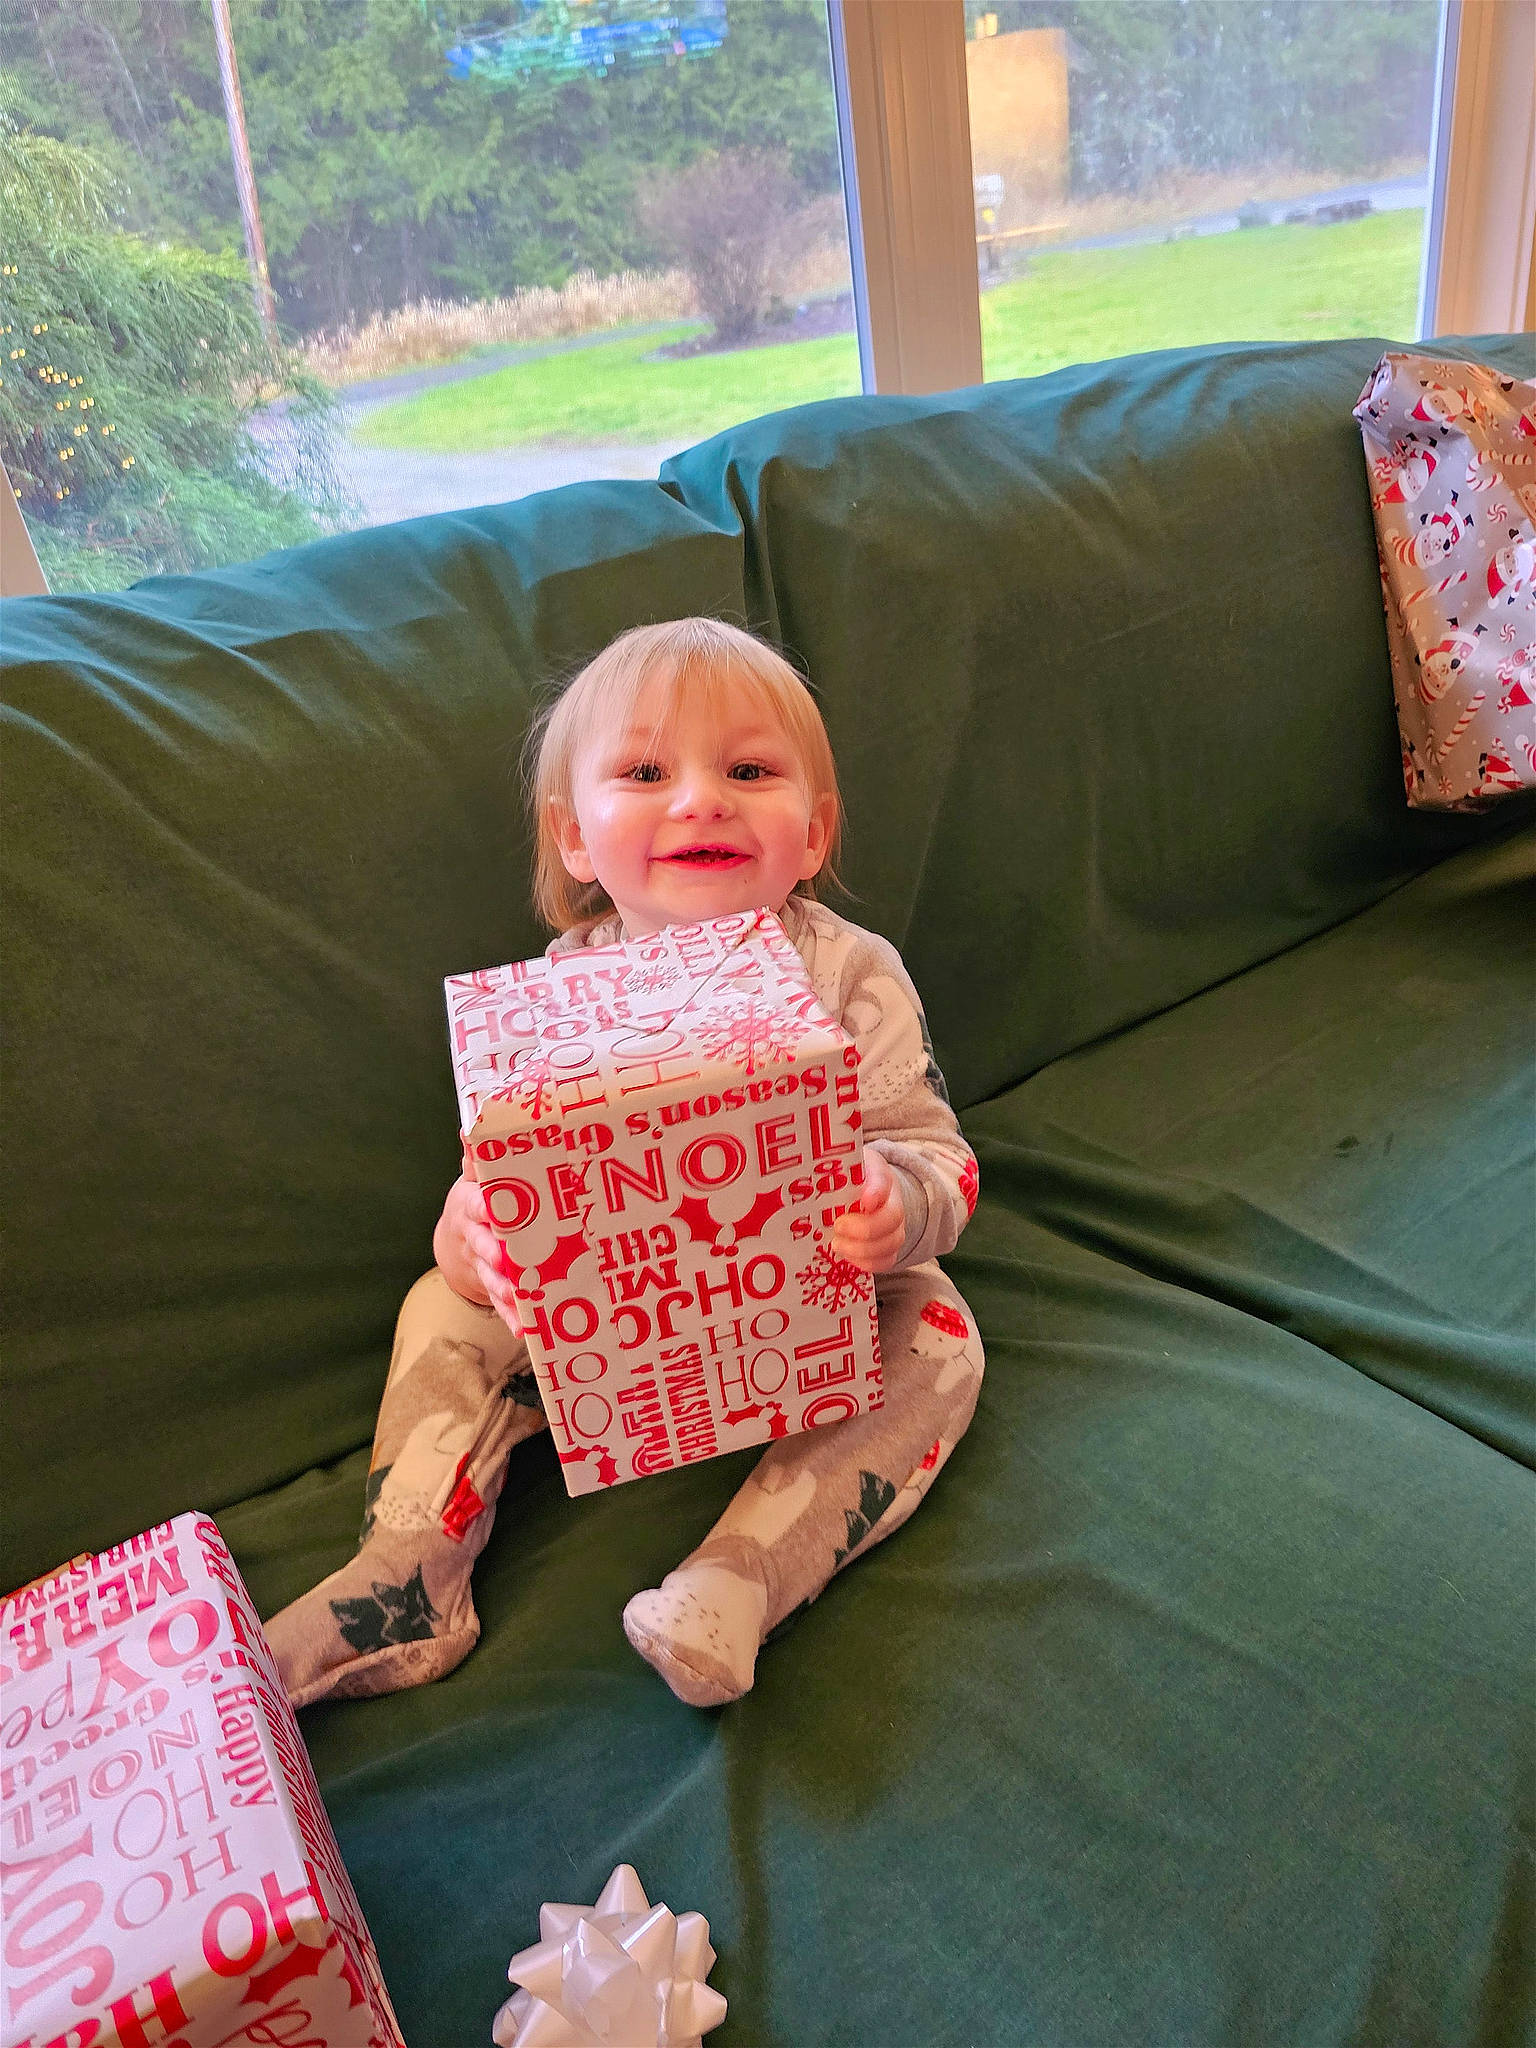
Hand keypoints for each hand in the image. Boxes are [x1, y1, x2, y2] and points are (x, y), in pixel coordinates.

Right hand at [433, 1174, 520, 1327]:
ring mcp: (480, 1264)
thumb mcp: (471, 1180)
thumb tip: (469, 1127)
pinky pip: (499, 1302)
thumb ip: (476, 1159)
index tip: (491, 1207)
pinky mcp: (489, 1285)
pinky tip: (521, 1327)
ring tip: (515, 1298)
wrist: (453, 1242)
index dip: (482, 1207)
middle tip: (503, 1258)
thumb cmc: (474, 1203)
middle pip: (481, 1246)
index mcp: (470, 1209)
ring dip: (501, 1289)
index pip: (475, 1207)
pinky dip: (509, 1315)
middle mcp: (473, 1239)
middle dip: (491, 1252)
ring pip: (490, 1277)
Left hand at [829, 1146, 907, 1275]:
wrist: (858, 1192)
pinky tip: (845, 1256)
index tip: (865, 1201)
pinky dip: (865, 1263)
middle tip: (837, 1226)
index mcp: (877, 1174)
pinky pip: (885, 1261)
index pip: (882, 1179)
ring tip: (836, 1245)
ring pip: (892, 1242)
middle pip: (893, 1217)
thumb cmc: (843, 1180)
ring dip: (863, 1249)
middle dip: (865, 1228)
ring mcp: (893, 1226)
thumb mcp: (836, 1168)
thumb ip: (829, 1173)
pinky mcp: (887, 1248)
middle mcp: (891, 1200)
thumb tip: (807, 1178)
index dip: (876, 1191)